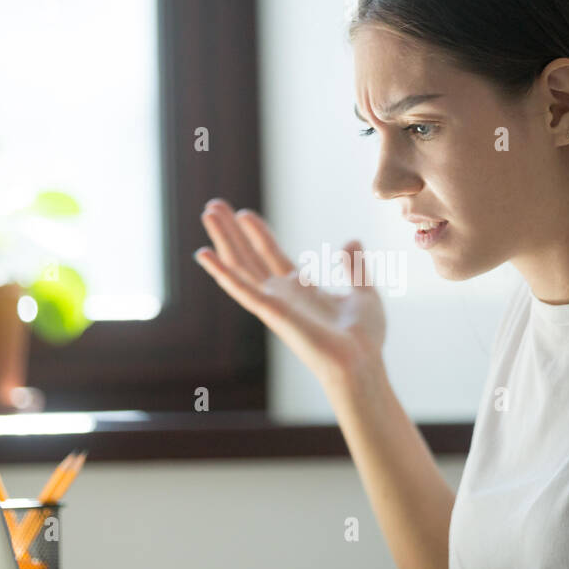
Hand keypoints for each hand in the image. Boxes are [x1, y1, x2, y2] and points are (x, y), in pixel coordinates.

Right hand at [195, 199, 386, 390]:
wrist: (361, 362)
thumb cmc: (364, 338)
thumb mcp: (364, 292)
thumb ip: (355, 267)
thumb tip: (351, 240)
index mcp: (301, 290)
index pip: (271, 255)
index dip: (257, 234)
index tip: (244, 213)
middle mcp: (282, 296)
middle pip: (248, 257)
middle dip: (230, 232)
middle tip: (212, 206)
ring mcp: (274, 304)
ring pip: (240, 266)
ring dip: (222, 239)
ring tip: (208, 212)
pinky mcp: (271, 312)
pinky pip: (241, 289)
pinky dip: (221, 272)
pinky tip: (203, 254)